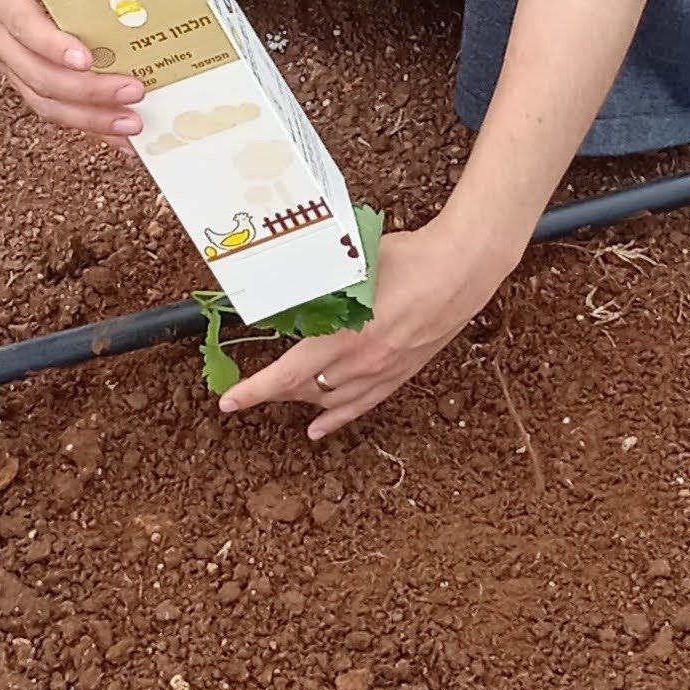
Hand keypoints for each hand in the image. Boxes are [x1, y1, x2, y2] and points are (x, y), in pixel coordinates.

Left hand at [217, 220, 489, 441]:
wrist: (460, 270)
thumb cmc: (409, 260)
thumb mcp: (352, 265)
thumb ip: (321, 281)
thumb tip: (287, 283)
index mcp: (344, 337)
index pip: (287, 374)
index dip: (254, 391)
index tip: (229, 401)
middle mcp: (360, 364)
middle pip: (303, 389)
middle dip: (274, 390)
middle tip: (250, 386)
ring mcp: (382, 373)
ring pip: (329, 400)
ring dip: (301, 400)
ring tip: (280, 397)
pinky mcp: (399, 375)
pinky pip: (361, 406)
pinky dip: (336, 419)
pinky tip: (318, 429)